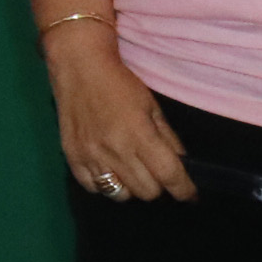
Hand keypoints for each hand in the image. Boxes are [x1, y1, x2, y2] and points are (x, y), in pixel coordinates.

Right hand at [45, 27, 193, 203]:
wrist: (79, 66)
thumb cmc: (120, 83)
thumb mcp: (152, 106)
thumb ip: (168, 138)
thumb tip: (181, 165)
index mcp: (139, 134)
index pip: (169, 175)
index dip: (184, 189)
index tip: (189, 194)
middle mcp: (114, 150)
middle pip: (147, 191)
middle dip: (158, 184)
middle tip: (155, 171)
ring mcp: (90, 156)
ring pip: (121, 195)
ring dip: (132, 186)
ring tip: (130, 171)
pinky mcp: (72, 157)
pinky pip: (93, 188)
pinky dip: (105, 184)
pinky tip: (108, 168)